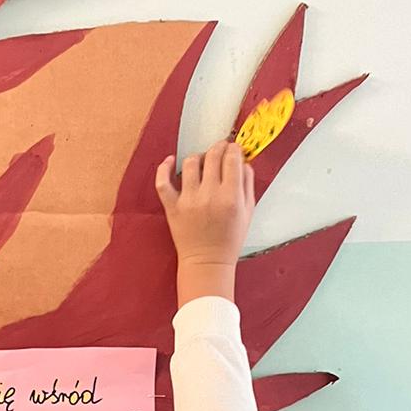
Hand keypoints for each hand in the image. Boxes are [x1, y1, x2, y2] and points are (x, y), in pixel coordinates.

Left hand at [155, 139, 255, 307]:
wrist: (207, 262)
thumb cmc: (229, 240)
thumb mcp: (248, 212)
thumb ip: (247, 184)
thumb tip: (243, 161)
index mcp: (230, 197)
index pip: (232, 159)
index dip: (234, 149)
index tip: (234, 149)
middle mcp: (209, 195)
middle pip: (212, 156)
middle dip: (219, 147)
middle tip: (221, 149)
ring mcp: (188, 201)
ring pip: (190, 163)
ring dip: (199, 157)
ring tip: (203, 161)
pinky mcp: (172, 207)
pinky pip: (163, 182)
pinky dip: (164, 168)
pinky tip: (170, 161)